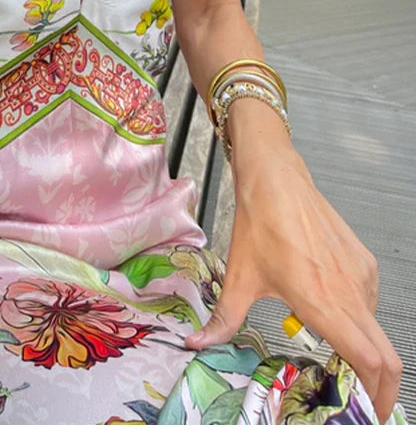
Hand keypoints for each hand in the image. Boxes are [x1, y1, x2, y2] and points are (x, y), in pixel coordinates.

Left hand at [184, 145, 402, 422]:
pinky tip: (327, 311)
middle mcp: (351, 292)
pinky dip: (356, 318)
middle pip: (387, 356)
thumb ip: (223, 320)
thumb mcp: (238, 278)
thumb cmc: (259, 224)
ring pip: (375, 327)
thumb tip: (198, 343)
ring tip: (330, 350)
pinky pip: (368, 301)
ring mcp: (361, 275)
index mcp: (324, 303)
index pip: (372, 362)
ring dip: (361, 347)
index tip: (365, 413)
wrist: (275, 179)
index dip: (375, 396)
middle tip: (354, 397)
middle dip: (377, 386)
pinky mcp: (363, 261)